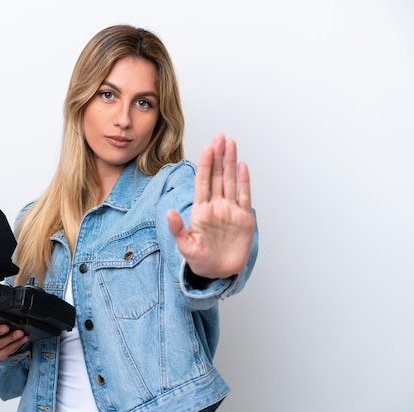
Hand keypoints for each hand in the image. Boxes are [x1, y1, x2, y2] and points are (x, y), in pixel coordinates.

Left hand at [167, 133, 254, 278]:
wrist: (219, 273)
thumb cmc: (201, 261)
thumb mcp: (186, 247)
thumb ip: (177, 229)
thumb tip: (169, 212)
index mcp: (200, 210)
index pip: (202, 182)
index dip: (204, 165)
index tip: (206, 148)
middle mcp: (215, 206)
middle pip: (217, 176)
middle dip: (218, 156)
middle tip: (219, 137)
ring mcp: (230, 210)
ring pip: (230, 181)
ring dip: (230, 162)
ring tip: (231, 143)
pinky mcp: (244, 218)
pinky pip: (244, 196)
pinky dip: (244, 181)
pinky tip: (242, 166)